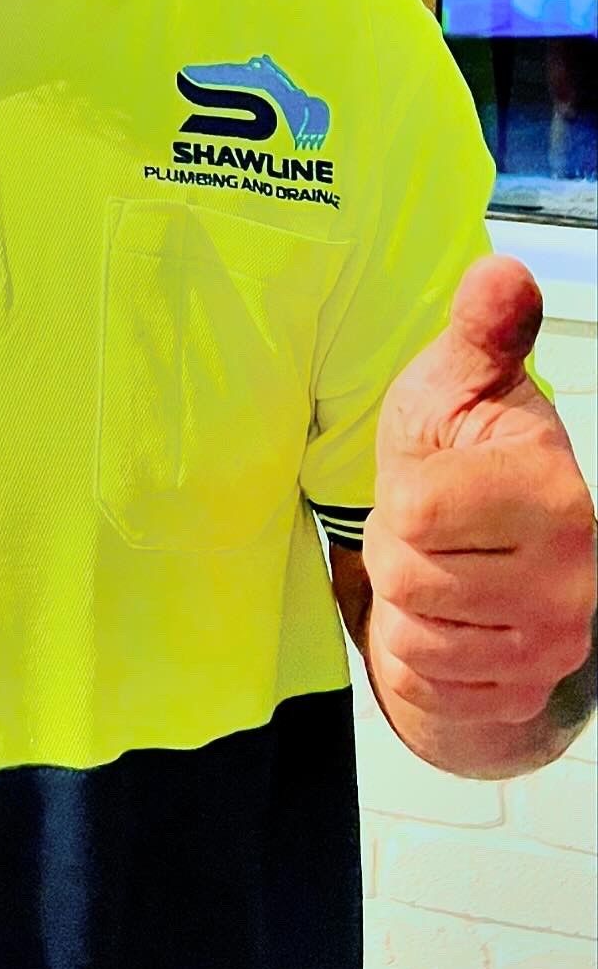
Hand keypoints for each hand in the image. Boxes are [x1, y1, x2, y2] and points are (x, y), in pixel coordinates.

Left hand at [364, 256, 595, 726]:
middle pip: (409, 581)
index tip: (434, 476)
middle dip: (400, 552)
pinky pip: (423, 688)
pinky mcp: (523, 696)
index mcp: (552, 496)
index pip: (416, 515)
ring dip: (406, 604)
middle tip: (432, 528)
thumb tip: (503, 272)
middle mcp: (568, 582)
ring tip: (439, 565)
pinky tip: (446, 616)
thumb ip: (481, 330)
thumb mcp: (458, 379)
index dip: (402, 495)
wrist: (484, 547)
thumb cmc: (462, 450)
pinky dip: (416, 657)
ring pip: (413, 640)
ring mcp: (551, 647)